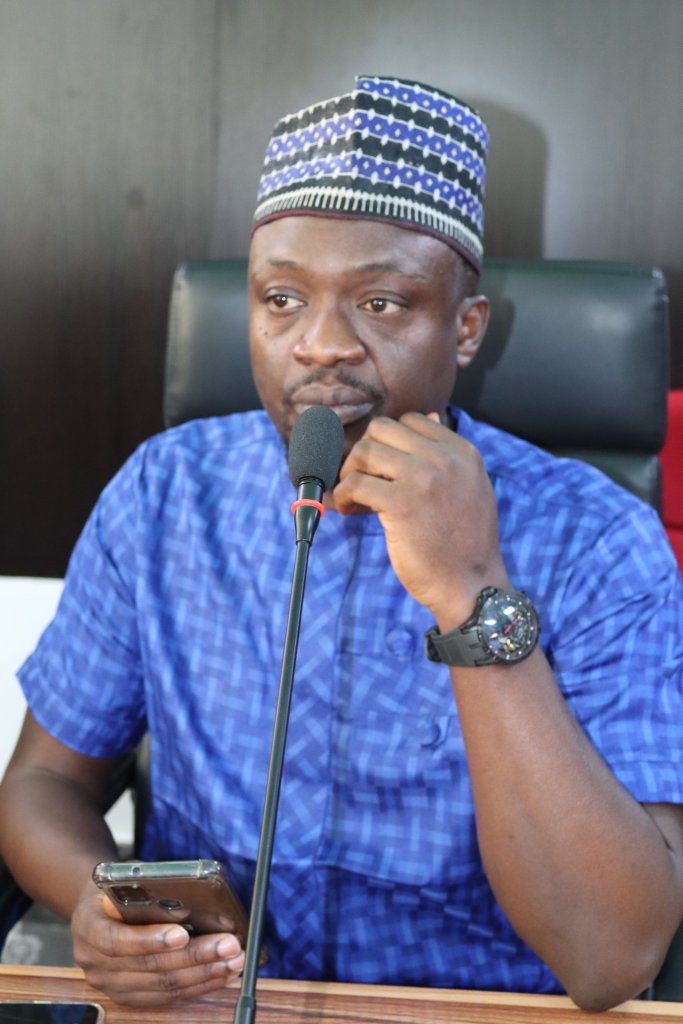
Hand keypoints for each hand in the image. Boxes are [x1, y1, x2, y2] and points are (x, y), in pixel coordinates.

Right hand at [71, 881, 244, 1006]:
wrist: (97, 908)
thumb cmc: (117, 888)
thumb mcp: (124, 878)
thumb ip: (149, 890)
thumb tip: (193, 897)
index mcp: (89, 927)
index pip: (117, 941)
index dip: (151, 940)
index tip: (183, 934)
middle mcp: (94, 962)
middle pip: (148, 968)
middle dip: (194, 956)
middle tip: (228, 944)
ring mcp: (111, 984)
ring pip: (162, 987)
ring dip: (203, 974)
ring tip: (233, 960)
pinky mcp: (129, 996)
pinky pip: (166, 997)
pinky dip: (197, 986)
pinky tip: (220, 974)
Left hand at [332, 412, 508, 624]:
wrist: (472, 585)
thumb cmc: (466, 543)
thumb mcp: (472, 487)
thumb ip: (450, 456)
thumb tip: (430, 418)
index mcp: (463, 452)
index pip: (412, 420)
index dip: (389, 442)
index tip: (382, 468)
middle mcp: (445, 459)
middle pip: (383, 429)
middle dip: (364, 452)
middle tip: (361, 479)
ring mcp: (423, 479)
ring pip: (365, 451)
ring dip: (350, 472)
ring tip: (353, 497)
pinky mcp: (401, 504)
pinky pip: (355, 484)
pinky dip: (343, 495)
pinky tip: (348, 510)